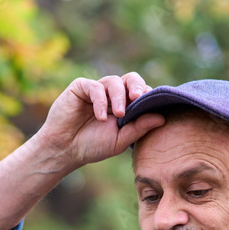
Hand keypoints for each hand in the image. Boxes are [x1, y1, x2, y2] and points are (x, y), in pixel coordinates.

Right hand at [32, 73, 165, 170]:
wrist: (65, 150)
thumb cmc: (92, 146)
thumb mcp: (121, 140)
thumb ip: (139, 128)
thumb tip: (163, 118)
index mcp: (125, 105)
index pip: (140, 92)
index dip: (147, 96)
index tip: (152, 105)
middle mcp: (112, 94)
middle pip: (131, 79)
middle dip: (137, 86)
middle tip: (138, 98)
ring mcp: (96, 89)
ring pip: (114, 82)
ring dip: (118, 98)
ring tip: (119, 115)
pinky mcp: (80, 87)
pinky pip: (94, 87)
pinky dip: (100, 101)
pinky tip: (100, 117)